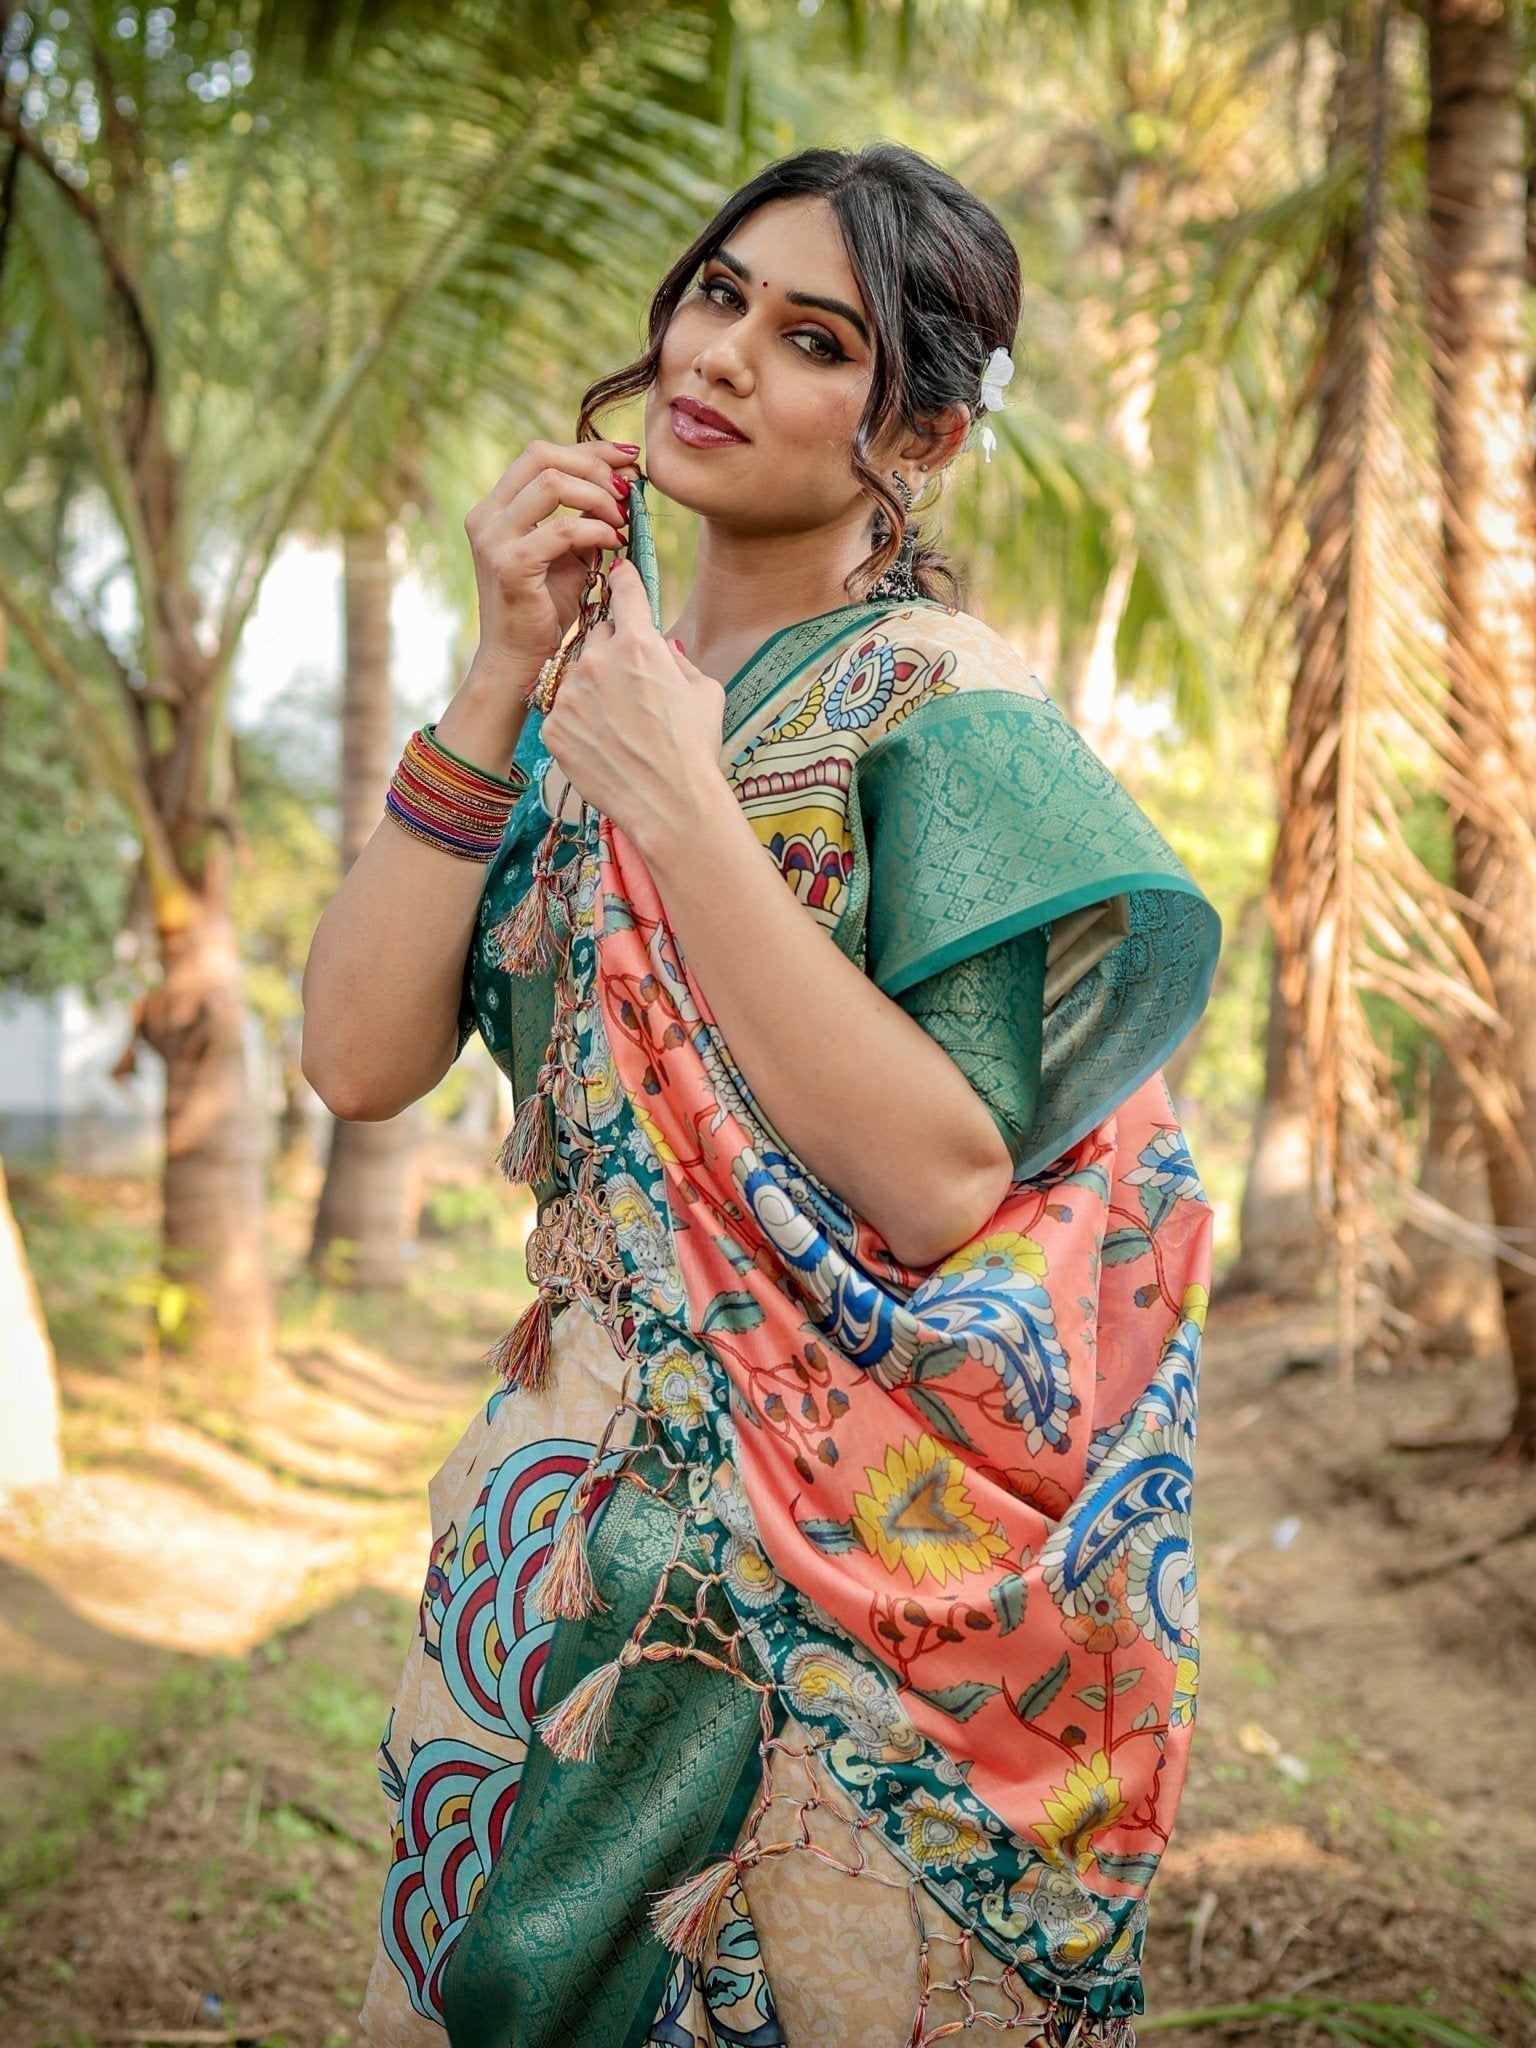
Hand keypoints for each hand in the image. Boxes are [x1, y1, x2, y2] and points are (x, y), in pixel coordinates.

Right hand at [462, 438, 636, 694]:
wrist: (519, 662)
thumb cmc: (545, 609)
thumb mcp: (568, 554)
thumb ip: (585, 517)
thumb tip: (625, 480)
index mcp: (496, 507)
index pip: (541, 454)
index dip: (589, 449)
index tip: (629, 458)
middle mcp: (486, 515)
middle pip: (544, 457)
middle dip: (595, 467)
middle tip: (629, 490)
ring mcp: (493, 538)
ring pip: (553, 484)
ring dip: (598, 496)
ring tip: (622, 519)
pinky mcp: (510, 564)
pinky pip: (563, 530)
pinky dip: (596, 530)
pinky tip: (615, 542)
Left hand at [541, 557, 726, 853]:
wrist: (668, 804)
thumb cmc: (695, 749)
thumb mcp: (704, 692)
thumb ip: (677, 660)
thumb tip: (663, 647)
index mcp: (640, 643)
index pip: (625, 591)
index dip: (624, 580)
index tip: (619, 573)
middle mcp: (598, 659)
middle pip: (597, 635)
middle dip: (611, 650)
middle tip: (630, 686)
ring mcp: (571, 693)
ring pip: (576, 673)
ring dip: (592, 688)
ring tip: (618, 724)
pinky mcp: (553, 726)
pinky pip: (562, 710)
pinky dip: (578, 722)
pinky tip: (602, 744)